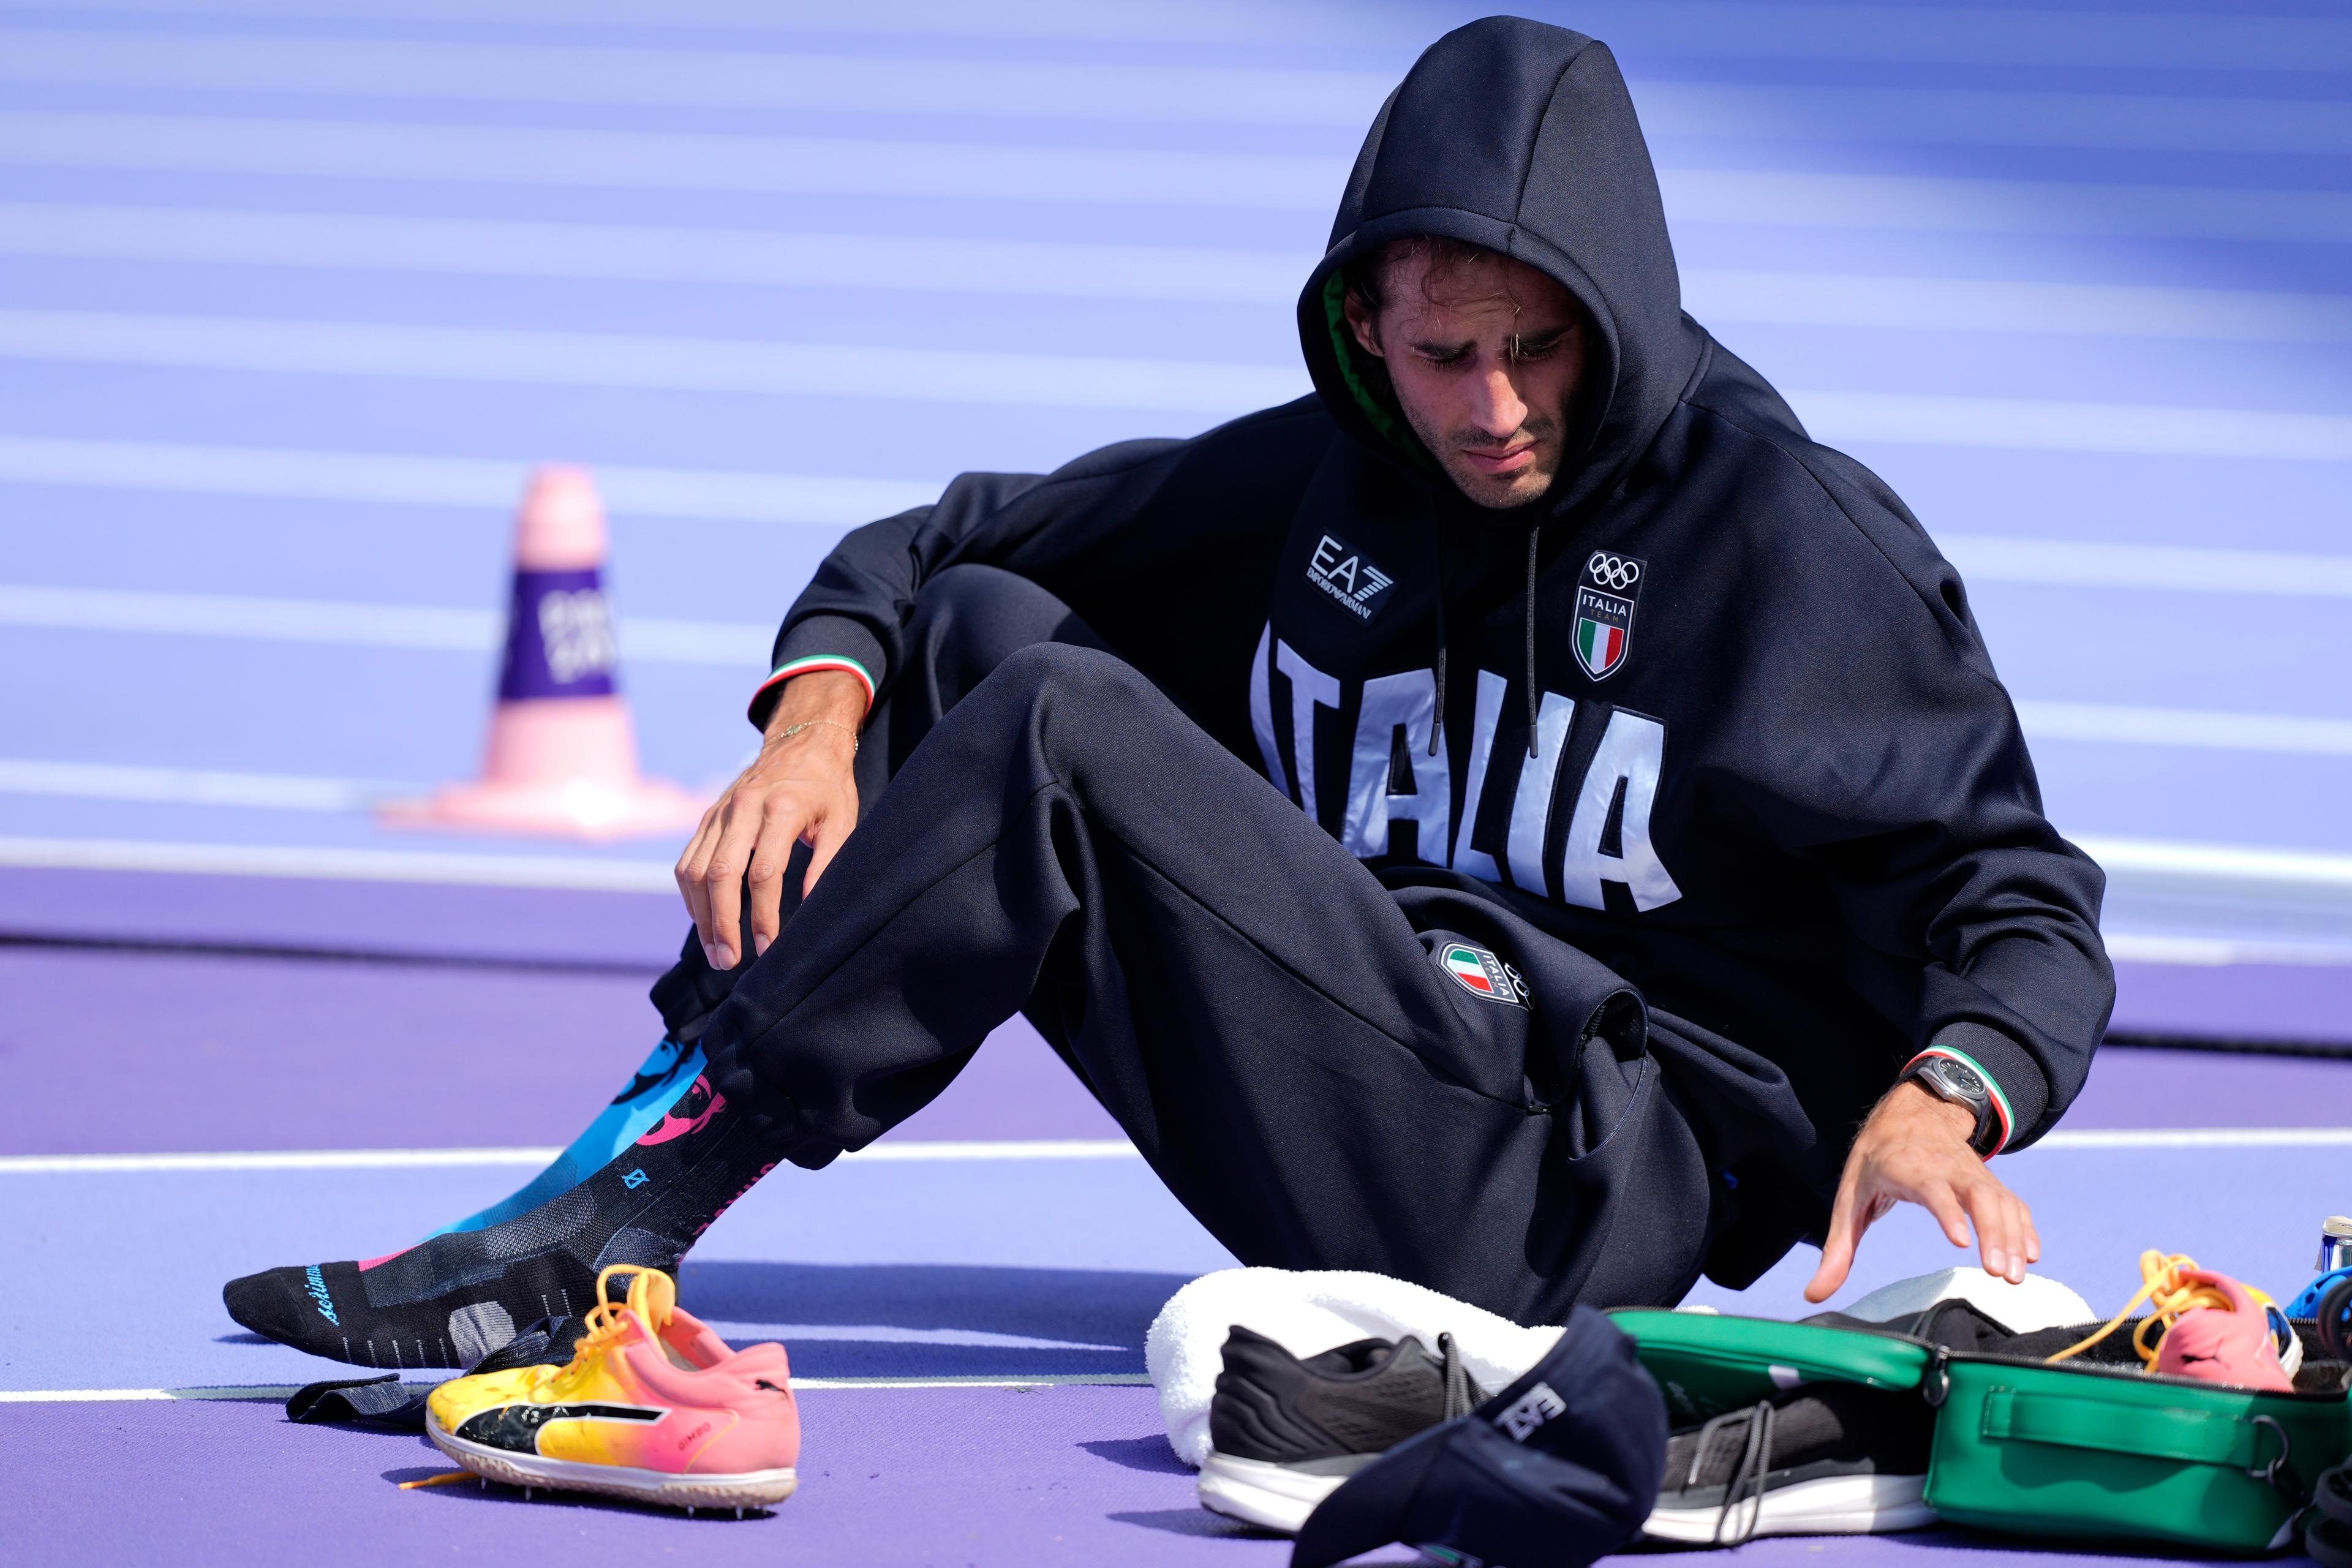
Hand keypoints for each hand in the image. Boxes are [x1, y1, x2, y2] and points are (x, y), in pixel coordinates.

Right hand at [674, 669, 864, 970]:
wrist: (802, 742)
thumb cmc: (828, 788)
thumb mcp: (842, 821)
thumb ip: (827, 864)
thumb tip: (812, 910)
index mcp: (781, 808)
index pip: (763, 872)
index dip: (764, 916)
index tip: (769, 948)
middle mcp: (742, 808)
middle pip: (720, 873)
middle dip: (722, 923)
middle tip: (728, 961)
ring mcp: (719, 812)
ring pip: (695, 870)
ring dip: (701, 915)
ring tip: (715, 951)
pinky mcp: (707, 817)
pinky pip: (687, 860)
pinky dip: (690, 895)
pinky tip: (703, 920)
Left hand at [1802, 1079, 2039, 1303]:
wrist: (1910, 1114)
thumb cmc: (1874, 1161)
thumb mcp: (1848, 1198)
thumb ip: (1837, 1249)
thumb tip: (1814, 1294)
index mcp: (1906, 1166)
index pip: (1931, 1187)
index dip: (1948, 1212)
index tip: (1962, 1242)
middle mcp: (1945, 1166)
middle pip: (1976, 1194)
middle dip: (1992, 1232)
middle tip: (1998, 1273)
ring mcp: (1971, 1172)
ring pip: (1999, 1200)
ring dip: (2011, 1236)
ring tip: (2013, 1276)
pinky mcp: (1987, 1181)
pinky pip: (2011, 1203)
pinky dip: (2023, 1228)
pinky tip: (2029, 1257)